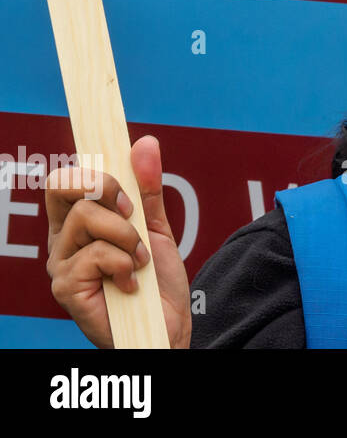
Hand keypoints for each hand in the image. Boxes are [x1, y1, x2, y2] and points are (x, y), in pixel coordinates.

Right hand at [45, 136, 191, 348]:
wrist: (166, 326)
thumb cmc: (156, 282)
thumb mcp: (156, 227)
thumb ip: (148, 188)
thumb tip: (145, 142)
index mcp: (78, 222)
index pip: (65, 180)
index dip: (90, 170)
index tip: (124, 186)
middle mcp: (62, 240)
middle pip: (66, 186)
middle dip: (109, 190)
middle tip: (132, 216)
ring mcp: (59, 264)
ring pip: (87, 217)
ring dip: (127, 236)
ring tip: (138, 262)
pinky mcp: (64, 288)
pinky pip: (95, 253)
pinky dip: (124, 264)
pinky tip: (130, 284)